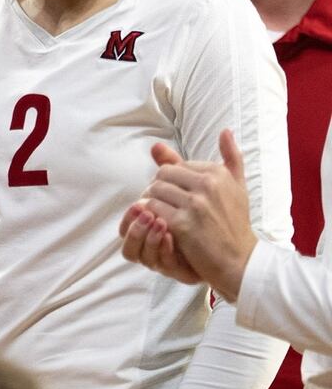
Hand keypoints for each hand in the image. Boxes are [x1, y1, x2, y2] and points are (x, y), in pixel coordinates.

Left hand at [122, 131, 255, 301]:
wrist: (239, 259)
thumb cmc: (235, 222)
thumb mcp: (237, 186)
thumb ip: (229, 157)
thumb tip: (225, 130)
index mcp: (217, 172)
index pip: (175, 165)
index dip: (169, 181)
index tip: (175, 196)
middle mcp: (207, 184)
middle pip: (160, 175)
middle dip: (156, 189)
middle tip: (161, 205)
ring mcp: (195, 203)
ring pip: (153, 190)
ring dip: (150, 203)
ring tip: (158, 215)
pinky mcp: (182, 223)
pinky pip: (151, 209)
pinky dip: (149, 216)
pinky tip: (158, 224)